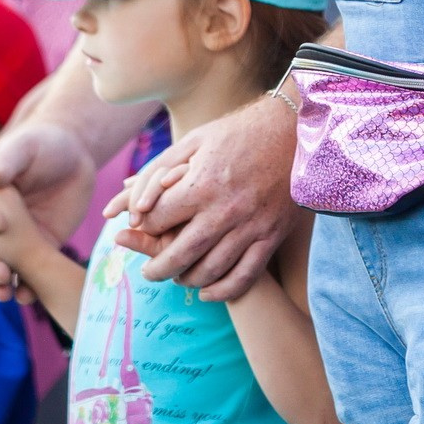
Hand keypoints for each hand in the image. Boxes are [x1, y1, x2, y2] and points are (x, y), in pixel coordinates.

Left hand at [105, 96, 296, 301]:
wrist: (295, 132)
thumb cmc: (237, 133)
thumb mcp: (194, 141)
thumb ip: (157, 171)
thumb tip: (128, 202)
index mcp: (201, 184)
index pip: (157, 219)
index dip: (141, 226)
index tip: (138, 228)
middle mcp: (224, 210)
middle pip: (179, 254)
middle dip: (157, 268)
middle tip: (148, 273)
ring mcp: (251, 226)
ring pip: (210, 270)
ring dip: (187, 280)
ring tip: (177, 278)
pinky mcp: (271, 236)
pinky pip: (245, 275)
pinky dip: (222, 291)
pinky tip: (208, 291)